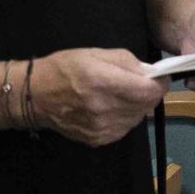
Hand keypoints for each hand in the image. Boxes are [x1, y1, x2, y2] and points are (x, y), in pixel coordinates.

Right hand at [30, 48, 168, 145]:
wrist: (35, 97)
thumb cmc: (64, 68)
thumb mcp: (94, 53)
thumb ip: (126, 61)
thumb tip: (149, 73)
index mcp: (102, 82)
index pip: (148, 91)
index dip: (159, 83)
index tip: (157, 78)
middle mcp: (104, 108)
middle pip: (146, 105)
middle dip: (148, 94)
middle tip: (138, 84)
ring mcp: (102, 128)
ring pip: (138, 118)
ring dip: (137, 106)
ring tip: (121, 95)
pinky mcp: (99, 140)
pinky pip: (125, 128)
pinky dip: (125, 118)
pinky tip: (111, 108)